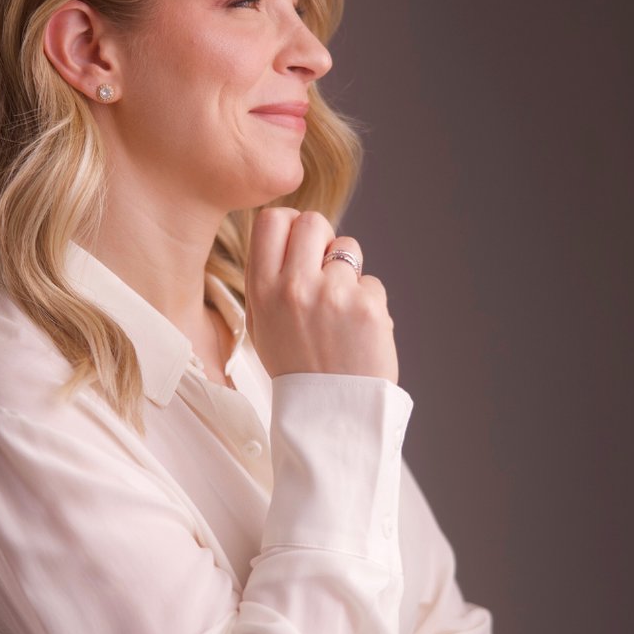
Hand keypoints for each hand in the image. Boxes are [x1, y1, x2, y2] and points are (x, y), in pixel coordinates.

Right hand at [245, 208, 398, 383]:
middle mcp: (293, 287)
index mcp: (261, 290)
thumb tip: (285, 233)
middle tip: (325, 269)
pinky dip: (368, 303)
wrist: (329, 413)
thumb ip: (268, 278)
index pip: (271, 220)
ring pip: (348, 248)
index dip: (290, 224)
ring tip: (341, 308)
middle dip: (322, 239)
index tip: (299, 243)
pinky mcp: (367, 306)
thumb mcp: (262, 324)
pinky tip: (357, 331)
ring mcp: (332, 295)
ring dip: (349, 270)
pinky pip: (372, 282)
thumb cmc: (296, 366)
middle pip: (312, 221)